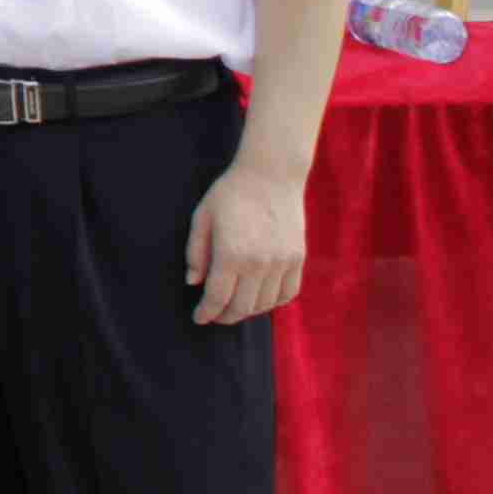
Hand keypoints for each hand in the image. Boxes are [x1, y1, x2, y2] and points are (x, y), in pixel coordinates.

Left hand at [188, 160, 307, 325]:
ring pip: (266, 303)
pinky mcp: (298, 258)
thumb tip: (194, 282)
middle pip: (242, 306)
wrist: (271, 175)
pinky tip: (261, 298)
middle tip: (214, 316)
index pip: (218, 297)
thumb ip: (196, 253)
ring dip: (248, 311)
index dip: (206, 312)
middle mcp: (259, 263)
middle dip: (225, 316)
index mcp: (232, 254)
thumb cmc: (231, 194)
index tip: (199, 318)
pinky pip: (288, 293)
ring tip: (235, 307)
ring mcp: (282, 262)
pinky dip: (273, 302)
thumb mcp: (202, 218)